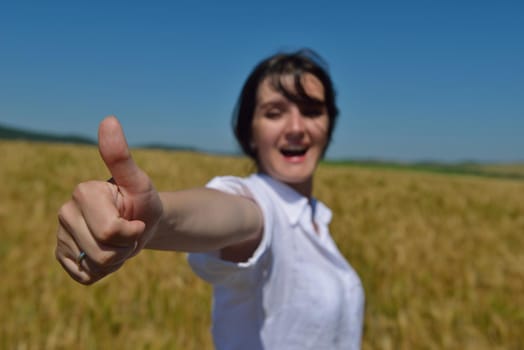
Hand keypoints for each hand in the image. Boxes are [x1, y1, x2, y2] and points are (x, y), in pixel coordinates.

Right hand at [55, 116, 162, 283]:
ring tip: (119, 242)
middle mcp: (65, 212)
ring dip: (117, 260)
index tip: (135, 218)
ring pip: (96, 267)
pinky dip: (105, 271)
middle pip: (104, 253)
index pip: (113, 232)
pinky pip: (87, 276)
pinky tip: (107, 252)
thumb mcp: (138, 181)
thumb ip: (121, 156)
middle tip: (129, 232)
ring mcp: (61, 236)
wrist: (140, 222)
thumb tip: (108, 119)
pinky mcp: (62, 256)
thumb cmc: (142, 200)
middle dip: (126, 248)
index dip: (133, 232)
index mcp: (83, 192)